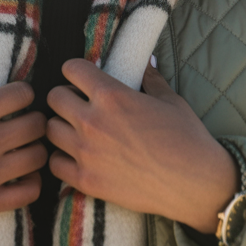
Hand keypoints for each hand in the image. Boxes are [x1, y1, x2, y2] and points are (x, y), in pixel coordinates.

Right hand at [0, 67, 47, 222]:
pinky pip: (30, 191)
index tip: (17, 98)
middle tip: (23, 122)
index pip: (22, 94)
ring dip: (35, 149)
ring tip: (23, 147)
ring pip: (39, 156)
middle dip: (33, 119)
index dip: (23, 93)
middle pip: (36, 124)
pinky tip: (20, 175)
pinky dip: (32, 182)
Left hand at [46, 59, 238, 232]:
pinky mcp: (86, 181)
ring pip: (49, 130)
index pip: (72, 69)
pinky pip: (54, 164)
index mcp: (112, 95)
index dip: (76, 71)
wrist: (196, 184)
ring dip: (61, 127)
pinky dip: (61, 158)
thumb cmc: (187, 138)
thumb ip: (150, 77)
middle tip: (78, 104)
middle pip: (54, 98)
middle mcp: (92, 121)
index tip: (83, 78)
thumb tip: (146, 61)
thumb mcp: (169, 99)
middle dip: (65, 97)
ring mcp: (86, 153)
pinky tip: (76, 157)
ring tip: (76, 131)